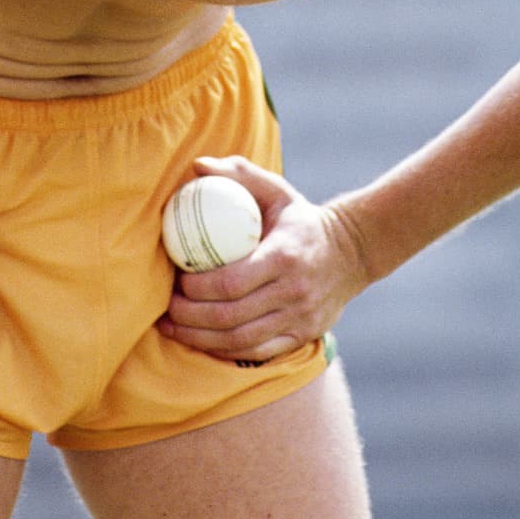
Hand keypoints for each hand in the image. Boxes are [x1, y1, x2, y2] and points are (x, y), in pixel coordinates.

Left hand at [157, 155, 371, 362]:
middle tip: (166, 307)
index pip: (231, 282)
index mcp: (284, 256)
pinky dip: (224, 351)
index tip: (176, 280)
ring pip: (241, 340)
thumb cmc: (301, 219)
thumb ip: (238, 173)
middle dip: (190, 317)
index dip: (196, 288)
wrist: (353, 251)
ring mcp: (301, 318)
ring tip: (173, 327)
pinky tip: (202, 341)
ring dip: (199, 338)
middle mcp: (295, 291)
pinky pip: (257, 353)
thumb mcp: (276, 189)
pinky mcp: (303, 336)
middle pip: (231, 316)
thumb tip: (197, 165)